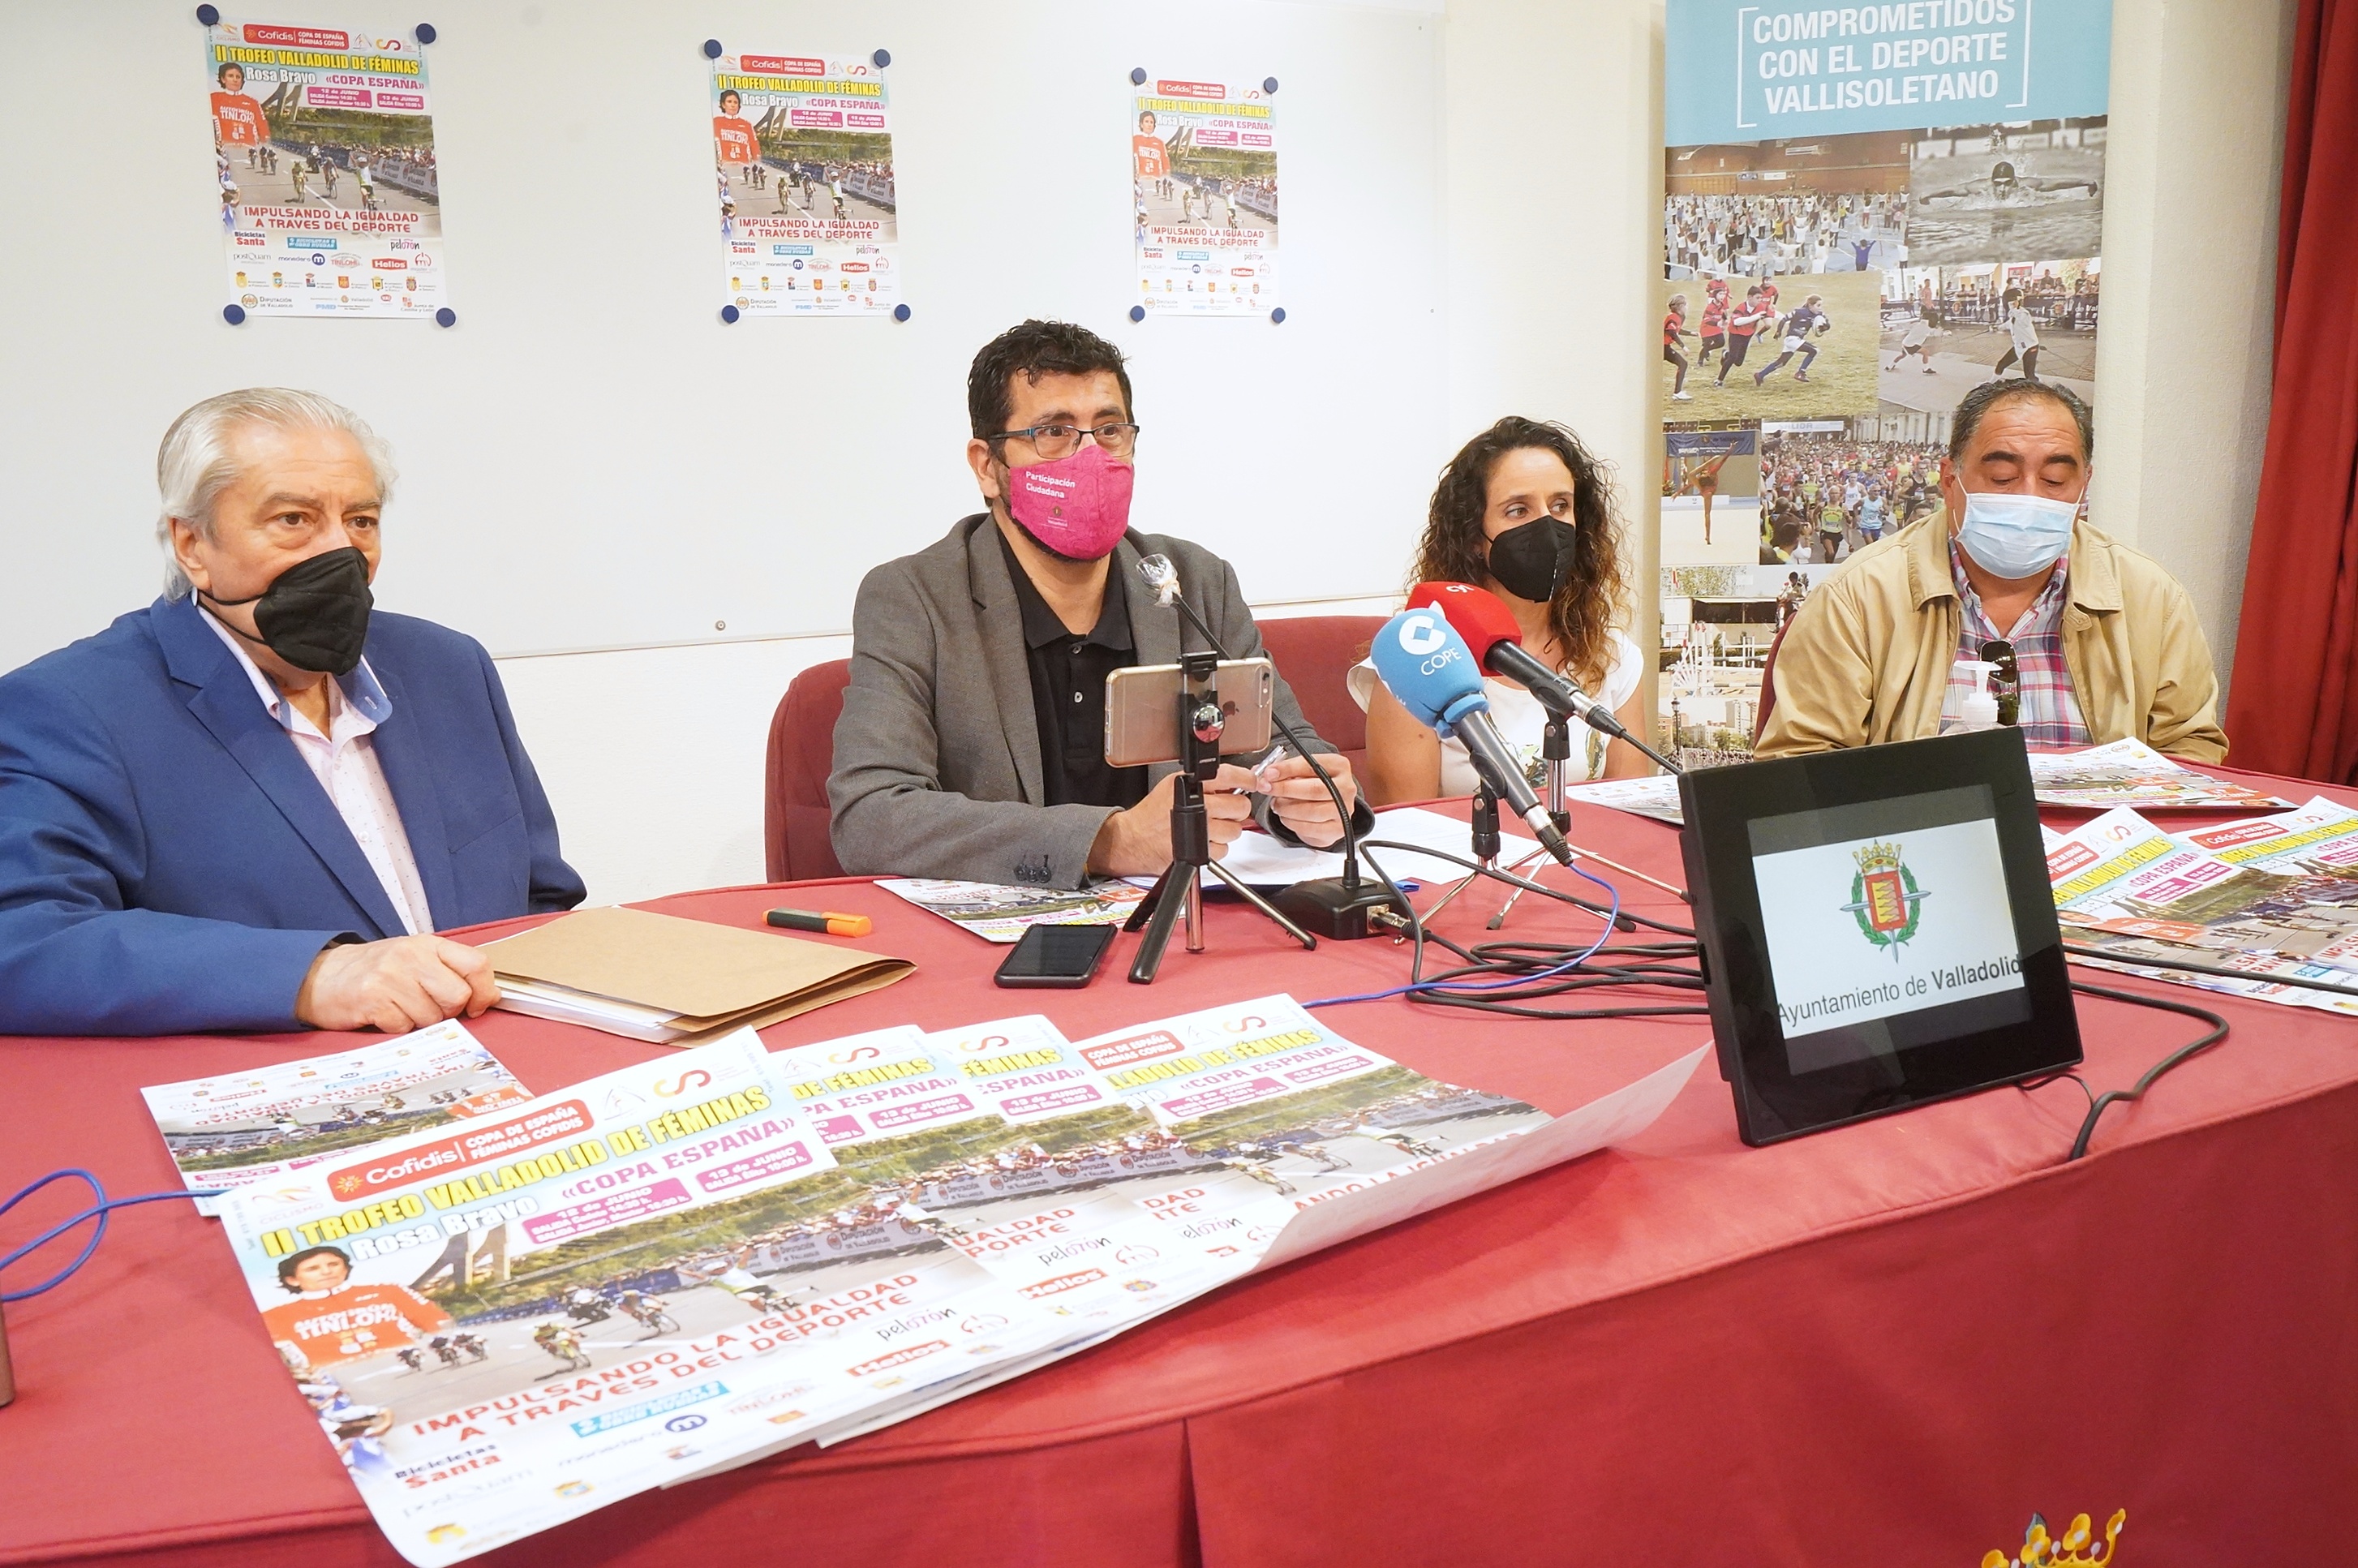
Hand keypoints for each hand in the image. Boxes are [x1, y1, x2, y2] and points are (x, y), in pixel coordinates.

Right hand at [294, 935, 500, 1032]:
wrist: (321, 977)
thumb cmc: (377, 971)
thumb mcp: (416, 960)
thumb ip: (453, 972)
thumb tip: (491, 996)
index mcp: (429, 944)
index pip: (477, 964)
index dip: (484, 991)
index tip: (477, 1005)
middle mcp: (411, 956)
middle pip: (458, 996)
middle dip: (448, 1011)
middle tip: (428, 1008)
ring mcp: (390, 977)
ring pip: (432, 1016)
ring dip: (420, 1022)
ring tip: (401, 1008)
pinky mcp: (372, 999)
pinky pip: (404, 1027)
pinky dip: (398, 1028)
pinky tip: (384, 1015)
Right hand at [1086, 765, 1258, 877]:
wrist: (1134, 839)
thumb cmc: (1152, 814)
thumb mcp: (1173, 785)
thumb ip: (1204, 782)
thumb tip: (1235, 783)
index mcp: (1190, 785)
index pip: (1230, 776)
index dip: (1247, 779)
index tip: (1253, 782)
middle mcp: (1196, 806)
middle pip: (1239, 807)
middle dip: (1235, 810)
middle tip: (1225, 811)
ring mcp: (1199, 830)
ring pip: (1235, 830)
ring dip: (1226, 830)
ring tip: (1210, 828)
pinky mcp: (1200, 851)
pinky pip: (1224, 849)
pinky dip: (1217, 847)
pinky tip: (1203, 841)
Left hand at [1263, 754, 1357, 847]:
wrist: (1328, 807)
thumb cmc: (1313, 785)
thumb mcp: (1301, 771)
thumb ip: (1283, 770)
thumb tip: (1261, 774)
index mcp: (1338, 766)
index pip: (1311, 765)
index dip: (1287, 769)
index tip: (1269, 772)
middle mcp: (1346, 787)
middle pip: (1313, 789)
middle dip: (1284, 789)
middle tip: (1266, 788)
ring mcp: (1343, 810)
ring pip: (1309, 811)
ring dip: (1286, 808)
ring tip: (1276, 804)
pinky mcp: (1336, 829)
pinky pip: (1308, 828)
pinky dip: (1291, 822)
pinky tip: (1286, 816)